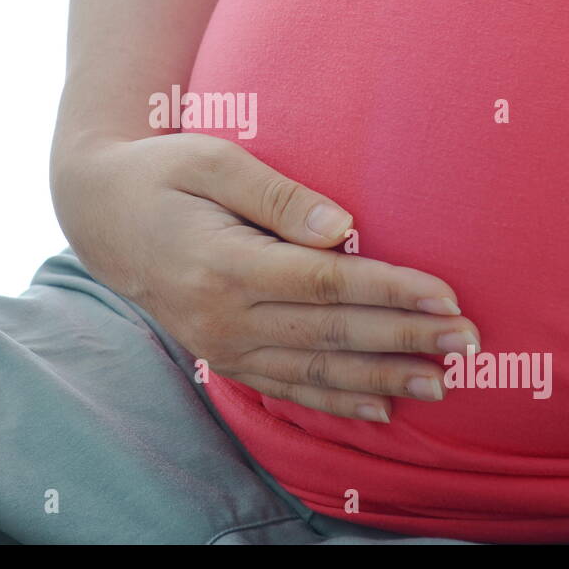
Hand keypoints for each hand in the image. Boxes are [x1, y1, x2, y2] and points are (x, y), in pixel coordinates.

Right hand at [51, 133, 478, 421]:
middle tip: (469, 342)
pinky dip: (336, 401)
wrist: (99, 212)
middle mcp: (223, 316)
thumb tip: (344, 228)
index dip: (391, 292)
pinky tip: (381, 408)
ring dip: (382, 379)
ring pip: (315, 372)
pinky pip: (286, 388)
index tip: (447, 295)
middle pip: (331, 335)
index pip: (326, 284)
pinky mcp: (221, 355)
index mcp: (224, 264)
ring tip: (442, 385)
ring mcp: (220, 344)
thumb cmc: (162, 173)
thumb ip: (277, 196)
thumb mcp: (212, 160)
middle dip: (405, 339)